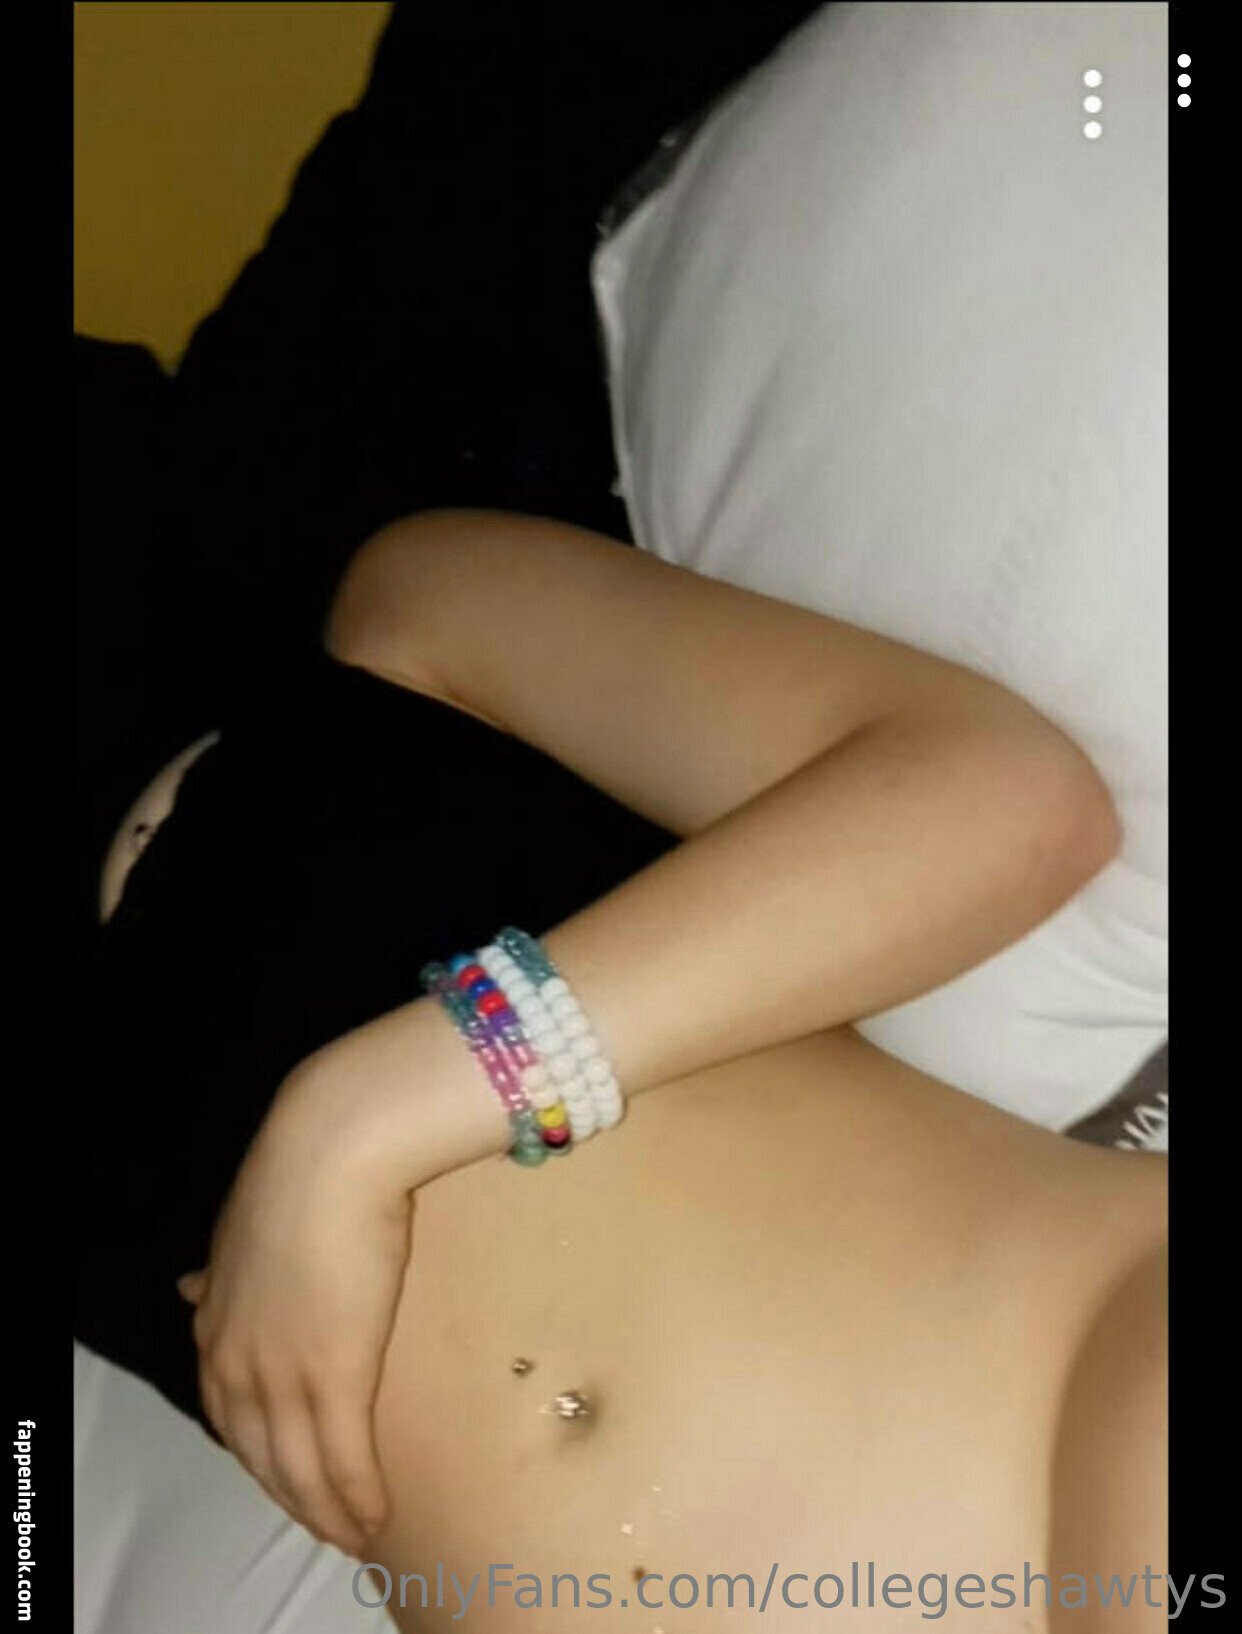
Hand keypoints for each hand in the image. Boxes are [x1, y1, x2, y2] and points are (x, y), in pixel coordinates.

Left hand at [180, 996, 510, 1553]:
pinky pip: (345, 1460)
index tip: (282, 1474)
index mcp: (216, 1324)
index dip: (256, 1451)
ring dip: (326, 1512)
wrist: (335, 1150)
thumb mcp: (238, 1228)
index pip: (226, 1413)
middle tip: (325, 1523)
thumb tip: (186, 1285)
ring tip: (356, 1534)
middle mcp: (239, 1361)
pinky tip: (378, 1516)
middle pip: (260, 1454)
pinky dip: (358, 1497)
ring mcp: (284, 1374)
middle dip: (290, 1495)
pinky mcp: (337, 1377)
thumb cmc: (303, 1171)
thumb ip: (220, 1270)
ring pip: (300, 1469)